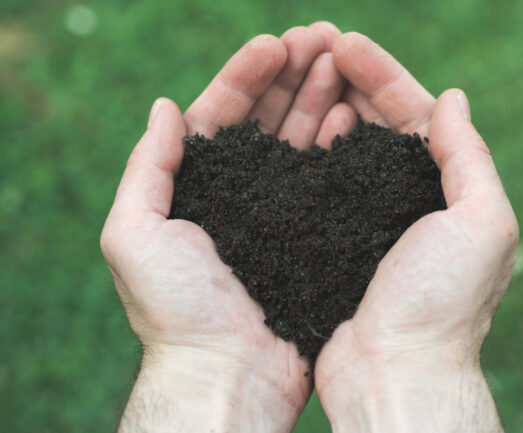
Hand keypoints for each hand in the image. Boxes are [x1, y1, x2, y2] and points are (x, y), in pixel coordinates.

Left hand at [101, 23, 354, 431]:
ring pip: (301, 139)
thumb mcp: (135, 234)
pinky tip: (355, 116)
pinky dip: (338, 143)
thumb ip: (148, 167)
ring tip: (343, 61)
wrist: (229, 374)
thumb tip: (165, 105)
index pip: (222, 113)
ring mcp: (280, 210)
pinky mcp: (312, 232)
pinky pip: (326, 178)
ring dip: (320, 97)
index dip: (248, 73)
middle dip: (293, 73)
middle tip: (323, 37)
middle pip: (268, 117)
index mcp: (197, 185)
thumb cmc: (177, 310)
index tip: (277, 42)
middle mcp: (241, 192)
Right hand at [314, 33, 518, 431]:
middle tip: (316, 44)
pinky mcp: (332, 237)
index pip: (414, 113)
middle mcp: (406, 198)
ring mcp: (365, 216)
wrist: (392, 372)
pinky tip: (307, 129)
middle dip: (350, 79)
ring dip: (329, 104)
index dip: (383, 73)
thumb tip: (454, 98)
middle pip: (376, 121)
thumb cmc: (441, 304)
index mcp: (445, 189)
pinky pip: (322, 182)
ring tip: (306, 72)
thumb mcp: (481, 223)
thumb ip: (469, 157)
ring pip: (346, 146)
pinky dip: (316, 150)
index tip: (346, 42)